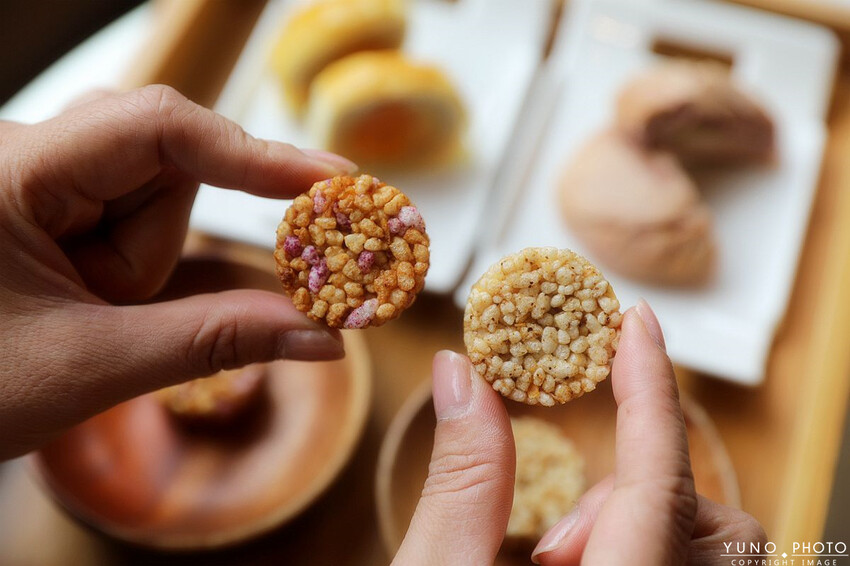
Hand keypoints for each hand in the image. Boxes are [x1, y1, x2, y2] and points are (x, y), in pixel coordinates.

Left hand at [0, 85, 355, 458]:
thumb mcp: (93, 365)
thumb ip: (215, 341)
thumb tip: (324, 334)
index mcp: (13, 173)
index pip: (159, 127)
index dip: (254, 152)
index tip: (332, 181)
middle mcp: (25, 153)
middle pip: (159, 164)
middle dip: (157, 246)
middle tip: (114, 307)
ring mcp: (36, 175)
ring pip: (148, 193)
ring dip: (138, 262)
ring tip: (81, 312)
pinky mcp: (47, 200)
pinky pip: (126, 211)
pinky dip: (130, 258)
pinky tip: (86, 295)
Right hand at [393, 301, 764, 564]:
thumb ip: (460, 483)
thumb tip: (460, 372)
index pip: (660, 483)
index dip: (650, 390)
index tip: (636, 321)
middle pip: (712, 521)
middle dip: (639, 491)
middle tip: (549, 537)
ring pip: (704, 542)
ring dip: (634, 524)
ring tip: (549, 558)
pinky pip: (685, 561)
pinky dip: (639, 547)